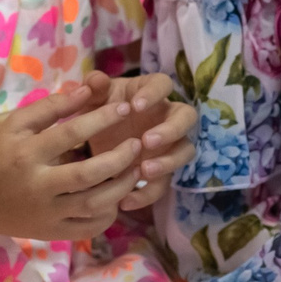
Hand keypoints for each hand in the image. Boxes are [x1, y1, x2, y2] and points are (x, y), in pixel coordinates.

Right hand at [0, 79, 144, 242]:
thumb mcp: (16, 124)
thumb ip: (51, 107)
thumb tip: (87, 90)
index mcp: (28, 154)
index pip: (71, 133)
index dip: (102, 118)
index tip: (125, 107)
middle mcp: (38, 186)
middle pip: (87, 175)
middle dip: (119, 158)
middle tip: (138, 144)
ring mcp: (47, 214)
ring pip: (93, 205)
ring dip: (122, 187)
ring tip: (136, 169)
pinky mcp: (53, 233)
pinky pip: (89, 227)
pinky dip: (109, 213)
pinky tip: (118, 197)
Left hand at [87, 75, 196, 211]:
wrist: (94, 136)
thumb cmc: (100, 108)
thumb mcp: (93, 97)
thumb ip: (93, 87)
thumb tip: (95, 81)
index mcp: (150, 91)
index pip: (163, 84)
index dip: (154, 94)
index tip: (135, 106)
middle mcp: (166, 116)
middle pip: (186, 118)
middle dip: (171, 130)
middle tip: (147, 141)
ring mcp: (168, 144)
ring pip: (185, 151)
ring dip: (168, 161)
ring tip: (144, 170)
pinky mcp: (160, 170)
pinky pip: (163, 183)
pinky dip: (148, 193)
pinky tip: (126, 200)